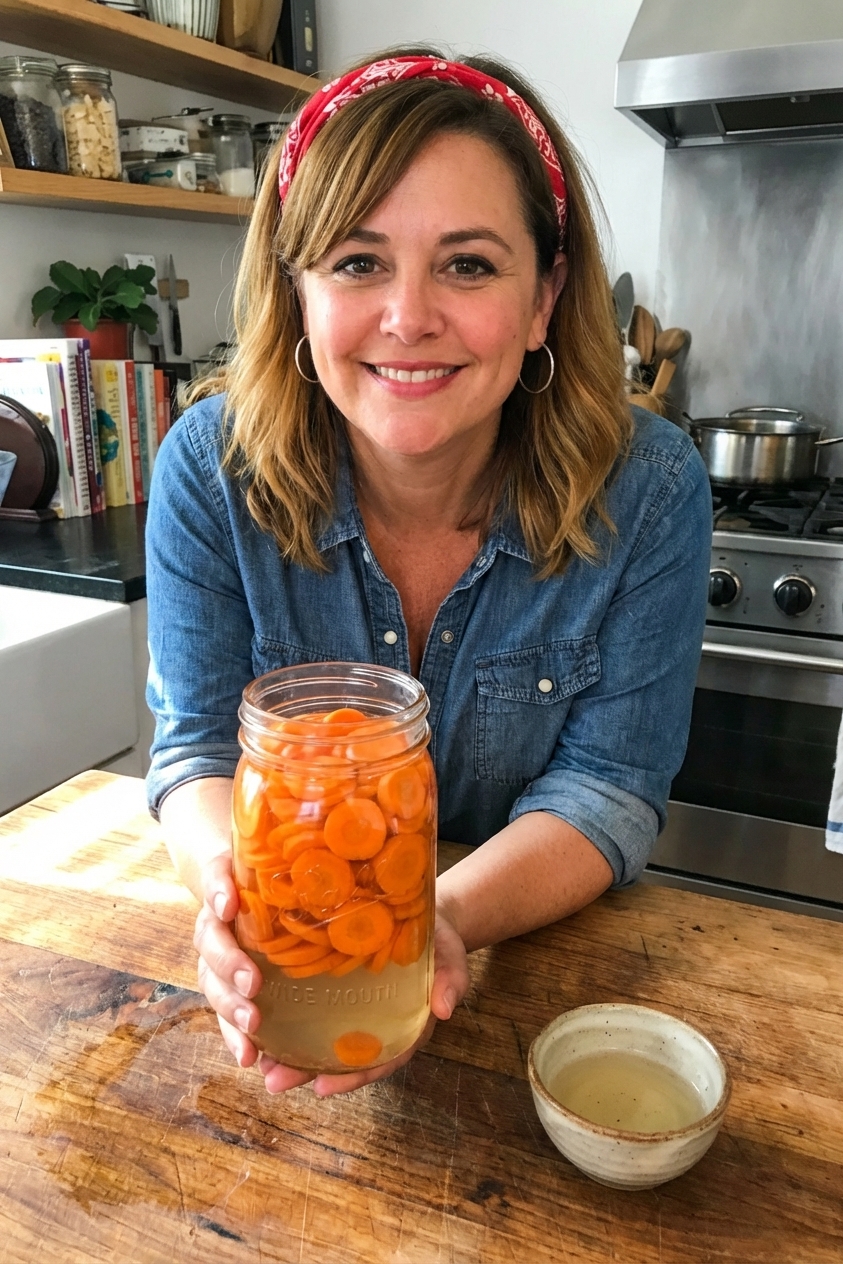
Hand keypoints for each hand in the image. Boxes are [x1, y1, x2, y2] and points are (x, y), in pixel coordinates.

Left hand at [193, 853, 469, 1096]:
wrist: (419, 910)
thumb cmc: (436, 938)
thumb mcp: (449, 954)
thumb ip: (449, 979)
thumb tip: (444, 1007)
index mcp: (403, 1024)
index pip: (379, 1059)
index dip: (353, 1076)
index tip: (323, 1086)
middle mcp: (372, 1024)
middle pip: (339, 1057)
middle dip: (306, 1071)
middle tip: (274, 1080)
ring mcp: (351, 1008)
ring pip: (318, 1040)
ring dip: (289, 1054)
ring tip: (259, 1063)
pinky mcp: (332, 986)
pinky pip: (308, 1009)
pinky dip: (286, 1020)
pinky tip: (260, 1022)